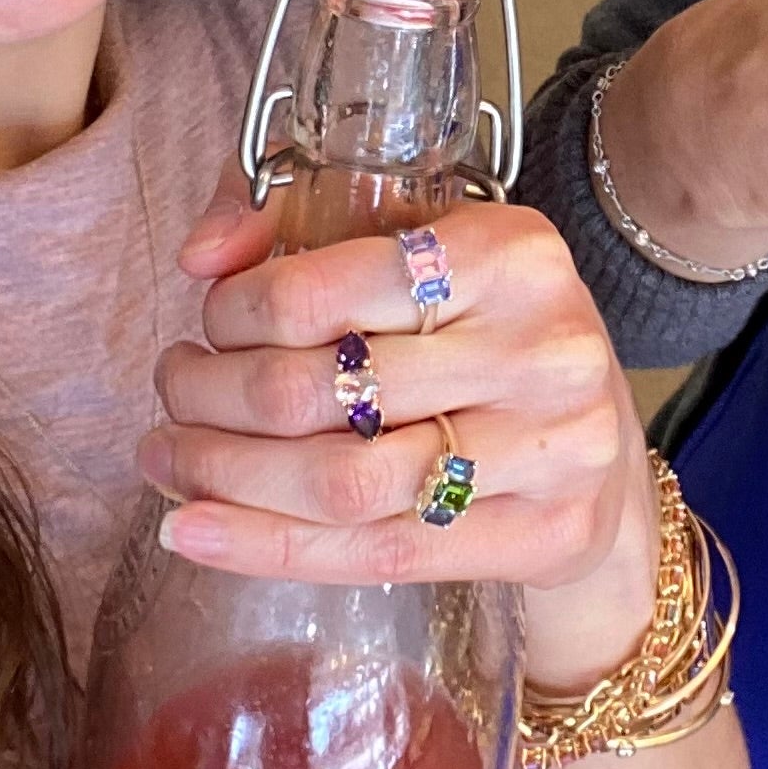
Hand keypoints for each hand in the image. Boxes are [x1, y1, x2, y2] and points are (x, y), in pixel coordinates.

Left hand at [145, 189, 660, 689]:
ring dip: (224, 475)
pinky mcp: (546, 535)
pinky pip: (376, 554)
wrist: (598, 444)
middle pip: (319, 391)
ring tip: (169, 459)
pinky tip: (196, 530)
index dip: (233, 314)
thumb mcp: (422, 245)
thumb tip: (199, 255)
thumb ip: (300, 215)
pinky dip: (266, 547)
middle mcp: (542, 345)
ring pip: (340, 482)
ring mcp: (551, 449)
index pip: (320, 288)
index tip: (206, 325)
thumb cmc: (489, 330)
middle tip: (172, 394)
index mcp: (510, 250)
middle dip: (211, 398)